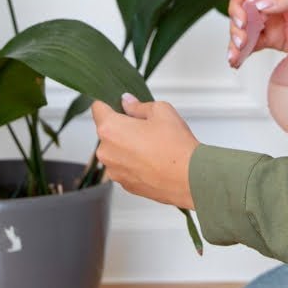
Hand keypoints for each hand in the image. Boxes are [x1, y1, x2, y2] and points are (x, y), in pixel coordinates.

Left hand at [91, 93, 198, 209]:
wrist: (189, 178)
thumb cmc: (175, 145)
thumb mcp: (161, 110)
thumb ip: (138, 105)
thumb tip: (127, 102)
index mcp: (110, 129)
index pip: (97, 107)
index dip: (109, 102)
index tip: (119, 104)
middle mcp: (106, 151)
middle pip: (107, 131)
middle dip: (121, 126)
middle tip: (145, 126)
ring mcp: (114, 171)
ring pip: (115, 150)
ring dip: (127, 146)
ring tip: (152, 145)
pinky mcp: (124, 184)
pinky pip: (124, 166)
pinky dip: (133, 162)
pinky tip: (153, 160)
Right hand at [225, 0, 287, 68]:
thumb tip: (264, 4)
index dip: (240, 1)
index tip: (243, 18)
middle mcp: (274, 3)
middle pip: (242, 9)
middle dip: (236, 23)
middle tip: (242, 38)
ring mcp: (273, 23)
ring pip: (244, 28)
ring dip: (235, 40)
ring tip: (236, 54)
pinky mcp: (274, 41)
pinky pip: (252, 45)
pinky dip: (240, 52)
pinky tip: (235, 61)